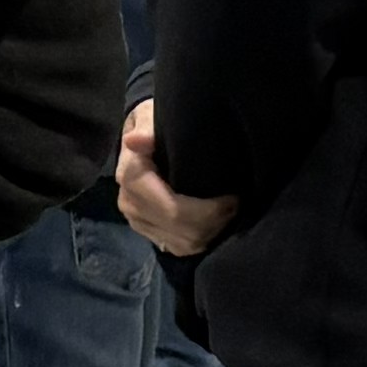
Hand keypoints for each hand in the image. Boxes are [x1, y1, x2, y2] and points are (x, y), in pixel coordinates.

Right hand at [113, 101, 239, 257]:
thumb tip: (134, 140)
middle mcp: (130, 204)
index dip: (209, 210)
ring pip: (183, 244)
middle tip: (236, 204)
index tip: (233, 196)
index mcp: (131, 178)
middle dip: (215, 222)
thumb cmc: (152, 125)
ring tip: (228, 212)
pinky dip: (200, 240)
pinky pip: (178, 248)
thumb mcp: (151, 118)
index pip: (174, 211)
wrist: (139, 140)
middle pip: (182, 232)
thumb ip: (148, 130)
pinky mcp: (146, 231)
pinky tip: (213, 223)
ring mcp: (137, 221)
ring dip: (210, 233)